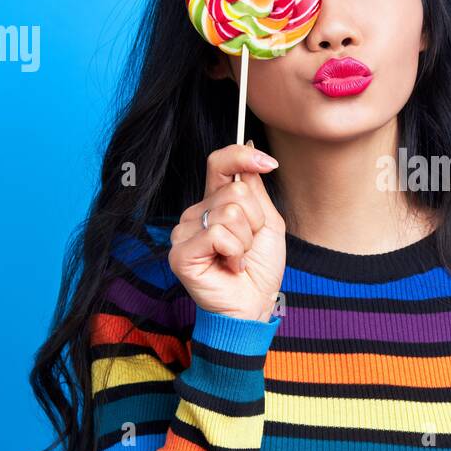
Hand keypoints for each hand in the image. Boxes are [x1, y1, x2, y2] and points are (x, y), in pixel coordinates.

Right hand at [168, 142, 286, 321]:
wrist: (254, 305)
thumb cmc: (259, 268)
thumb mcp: (267, 222)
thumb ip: (255, 190)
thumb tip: (248, 146)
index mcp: (214, 202)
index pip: (219, 163)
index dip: (243, 156)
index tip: (270, 162)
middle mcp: (195, 213)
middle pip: (235, 192)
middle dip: (255, 221)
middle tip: (248, 245)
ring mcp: (184, 232)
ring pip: (229, 213)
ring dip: (246, 240)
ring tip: (239, 258)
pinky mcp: (181, 252)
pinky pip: (218, 234)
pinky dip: (235, 252)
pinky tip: (231, 266)